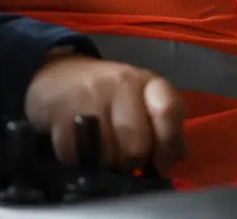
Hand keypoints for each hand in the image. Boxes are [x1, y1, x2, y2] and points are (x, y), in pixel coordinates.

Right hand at [23, 51, 185, 173]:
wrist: (57, 72)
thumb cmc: (107, 92)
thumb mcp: (141, 98)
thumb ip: (164, 125)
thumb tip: (179, 155)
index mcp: (146, 82)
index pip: (168, 111)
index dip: (169, 144)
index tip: (161, 160)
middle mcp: (120, 84)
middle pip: (136, 146)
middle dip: (131, 162)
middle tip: (123, 159)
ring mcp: (88, 96)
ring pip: (106, 155)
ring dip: (104, 163)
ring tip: (101, 152)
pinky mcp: (59, 110)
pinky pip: (74, 155)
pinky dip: (76, 159)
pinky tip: (77, 147)